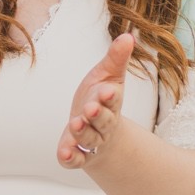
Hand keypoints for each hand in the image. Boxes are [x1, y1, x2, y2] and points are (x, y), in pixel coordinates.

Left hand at [59, 31, 135, 170]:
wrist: (99, 131)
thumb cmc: (101, 98)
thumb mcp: (107, 75)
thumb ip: (116, 58)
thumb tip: (129, 35)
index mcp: (110, 103)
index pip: (112, 99)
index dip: (109, 96)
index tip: (106, 90)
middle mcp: (103, 124)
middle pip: (103, 121)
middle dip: (97, 115)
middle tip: (90, 108)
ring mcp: (91, 141)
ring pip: (90, 139)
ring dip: (83, 133)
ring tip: (76, 124)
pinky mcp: (78, 154)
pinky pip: (76, 159)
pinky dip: (71, 157)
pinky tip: (65, 154)